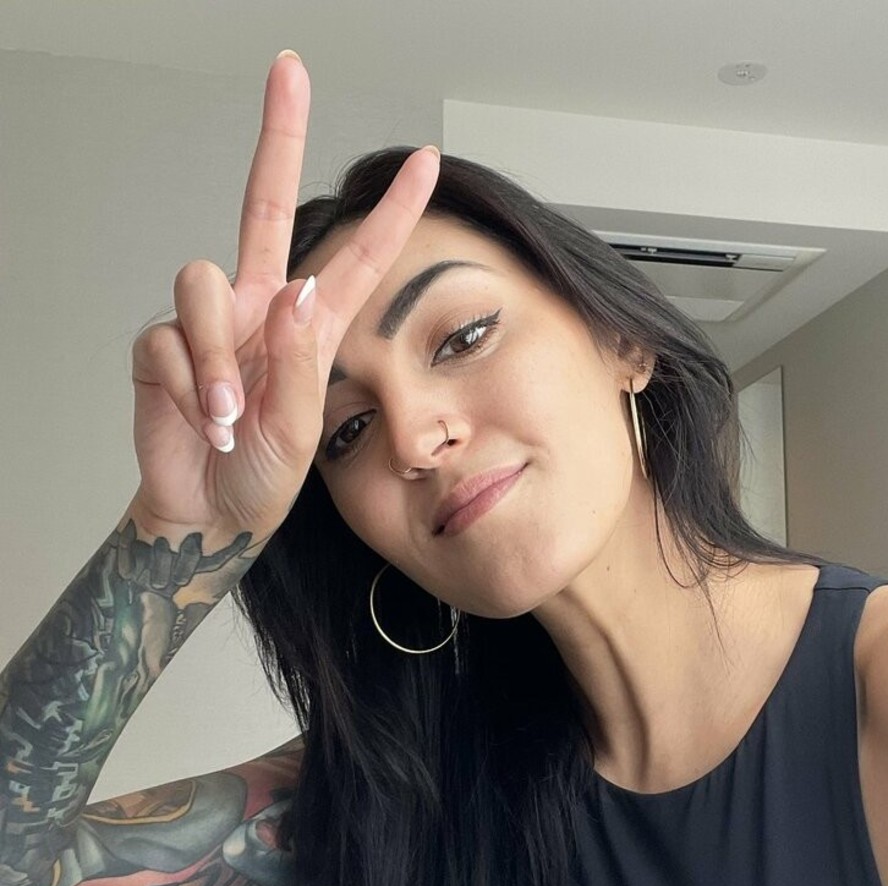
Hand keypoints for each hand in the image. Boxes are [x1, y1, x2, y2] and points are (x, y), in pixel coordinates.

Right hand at [127, 51, 437, 544]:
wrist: (211, 514)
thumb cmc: (264, 476)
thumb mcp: (300, 428)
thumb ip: (296, 361)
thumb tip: (295, 289)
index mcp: (307, 326)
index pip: (354, 258)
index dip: (389, 214)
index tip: (426, 163)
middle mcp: (258, 308)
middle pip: (263, 203)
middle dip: (276, 136)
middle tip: (288, 70)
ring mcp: (208, 323)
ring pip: (201, 280)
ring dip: (216, 357)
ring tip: (230, 416)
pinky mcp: (161, 345)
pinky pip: (168, 340)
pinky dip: (189, 388)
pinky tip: (205, 423)